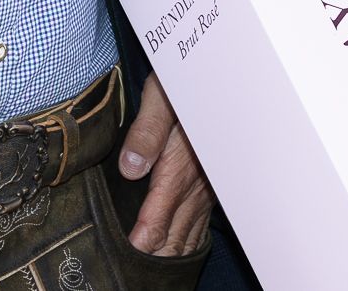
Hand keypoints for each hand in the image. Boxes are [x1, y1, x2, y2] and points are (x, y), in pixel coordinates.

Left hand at [117, 74, 213, 255]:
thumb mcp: (161, 95)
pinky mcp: (211, 184)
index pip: (160, 211)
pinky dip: (188, 243)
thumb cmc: (183, 83)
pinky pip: (201, 222)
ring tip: (151, 273)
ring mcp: (207, 186)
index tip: (129, 253)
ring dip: (171, 254)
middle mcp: (197, 181)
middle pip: (175, 232)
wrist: (219, 77)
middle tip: (133, 274)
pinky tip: (179, 254)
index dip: (143, 237)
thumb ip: (147, 131)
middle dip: (156, 256)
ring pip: (189, 232)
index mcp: (181, 162)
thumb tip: (131, 167)